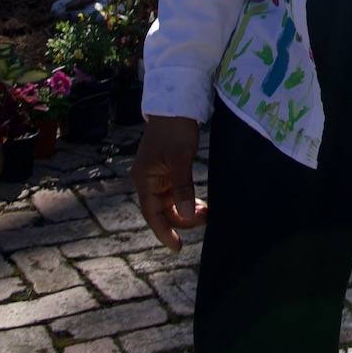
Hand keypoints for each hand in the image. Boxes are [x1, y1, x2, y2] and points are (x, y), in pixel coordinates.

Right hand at [132, 116, 208, 252]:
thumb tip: (185, 215)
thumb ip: (182, 188)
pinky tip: (201, 203)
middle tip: (205, 219)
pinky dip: (187, 200)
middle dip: (182, 219)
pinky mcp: (168, 170)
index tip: (177, 247)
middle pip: (162, 210)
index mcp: (144, 179)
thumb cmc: (175, 129)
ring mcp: (157, 176)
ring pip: (170, 203)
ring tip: (207, 212)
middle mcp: (148, 180)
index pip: (152, 213)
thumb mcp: (181, 159)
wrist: (176, 104)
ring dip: (186, 210)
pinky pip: (176, 193)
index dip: (164, 232)